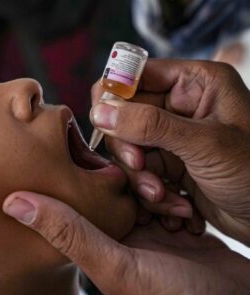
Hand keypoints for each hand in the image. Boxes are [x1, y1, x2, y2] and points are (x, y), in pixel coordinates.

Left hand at [3, 191, 249, 294]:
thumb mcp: (115, 265)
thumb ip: (67, 232)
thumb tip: (12, 202)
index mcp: (98, 243)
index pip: (83, 198)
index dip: (94, 179)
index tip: (106, 161)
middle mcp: (121, 236)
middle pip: (119, 189)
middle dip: (139, 186)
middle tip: (155, 195)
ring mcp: (152, 234)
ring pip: (148, 191)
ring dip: (164, 194)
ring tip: (176, 211)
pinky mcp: (178, 232)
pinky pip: (174, 201)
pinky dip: (181, 204)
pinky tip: (189, 217)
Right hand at [90, 59, 249, 244]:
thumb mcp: (205, 144)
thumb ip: (149, 125)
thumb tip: (100, 111)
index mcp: (194, 83)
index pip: (135, 75)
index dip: (114, 97)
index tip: (106, 124)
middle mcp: (179, 106)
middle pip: (123, 116)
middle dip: (130, 149)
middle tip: (141, 168)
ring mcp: (171, 138)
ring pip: (128, 150)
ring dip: (141, 178)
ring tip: (164, 197)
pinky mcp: (169, 166)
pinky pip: (140, 174)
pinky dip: (152, 194)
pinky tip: (178, 208)